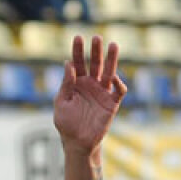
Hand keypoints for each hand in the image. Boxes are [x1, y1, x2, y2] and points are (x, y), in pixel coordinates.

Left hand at [54, 35, 125, 153]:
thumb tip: (68, 64)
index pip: (77, 63)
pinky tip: (113, 77)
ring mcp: (102, 92)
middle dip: (95, 51)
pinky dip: (118, 82)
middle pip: (94, 64)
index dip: (78, 50)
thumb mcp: (61, 103)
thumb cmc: (66, 123)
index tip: (78, 37)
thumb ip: (66, 84)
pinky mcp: (112, 103)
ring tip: (113, 45)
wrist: (77, 142)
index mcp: (76, 84)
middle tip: (96, 37)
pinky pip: (119, 90)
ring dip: (111, 59)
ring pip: (109, 72)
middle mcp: (90, 85)